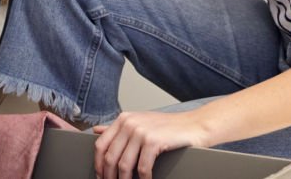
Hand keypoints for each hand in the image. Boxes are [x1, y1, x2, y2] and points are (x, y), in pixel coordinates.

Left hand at [92, 110, 209, 178]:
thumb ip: (118, 128)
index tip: (101, 176)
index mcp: (123, 119)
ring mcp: (141, 131)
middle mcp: (129, 123)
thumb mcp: (139, 122)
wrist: (194, 125)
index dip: (98, 164)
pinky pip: (142, 168)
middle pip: (110, 157)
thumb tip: (96, 130)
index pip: (100, 144)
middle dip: (109, 176)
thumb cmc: (167, 127)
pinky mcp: (153, 141)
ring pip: (124, 165)